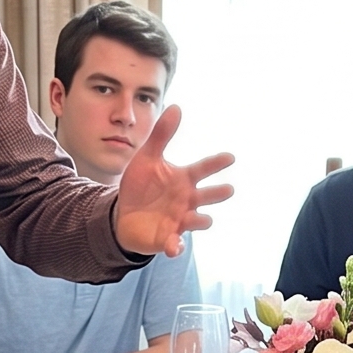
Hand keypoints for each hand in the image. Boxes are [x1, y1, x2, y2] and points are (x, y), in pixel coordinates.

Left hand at [108, 106, 233, 258]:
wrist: (122, 215)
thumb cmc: (141, 186)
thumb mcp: (147, 158)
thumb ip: (162, 135)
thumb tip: (175, 106)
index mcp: (184, 179)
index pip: (204, 168)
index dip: (216, 163)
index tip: (230, 157)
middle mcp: (188, 200)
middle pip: (208, 196)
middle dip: (217, 193)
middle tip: (228, 189)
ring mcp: (180, 220)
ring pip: (198, 221)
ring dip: (200, 220)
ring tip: (202, 218)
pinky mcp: (168, 237)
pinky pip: (176, 243)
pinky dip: (176, 246)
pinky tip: (174, 246)